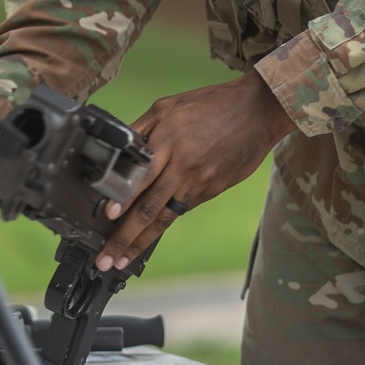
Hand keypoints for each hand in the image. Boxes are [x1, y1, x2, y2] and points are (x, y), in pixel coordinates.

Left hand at [95, 69, 292, 273]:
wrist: (257, 111)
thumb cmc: (212, 103)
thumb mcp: (169, 105)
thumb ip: (142, 128)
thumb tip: (118, 148)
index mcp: (170, 140)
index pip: (142, 176)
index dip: (124, 199)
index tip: (108, 218)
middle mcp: (184, 166)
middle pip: (151, 207)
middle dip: (125, 237)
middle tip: (106, 259)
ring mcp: (200, 182)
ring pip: (166, 217)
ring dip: (142, 241)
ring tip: (122, 260)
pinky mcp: (212, 191)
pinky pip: (182, 209)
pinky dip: (164, 224)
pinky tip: (149, 237)